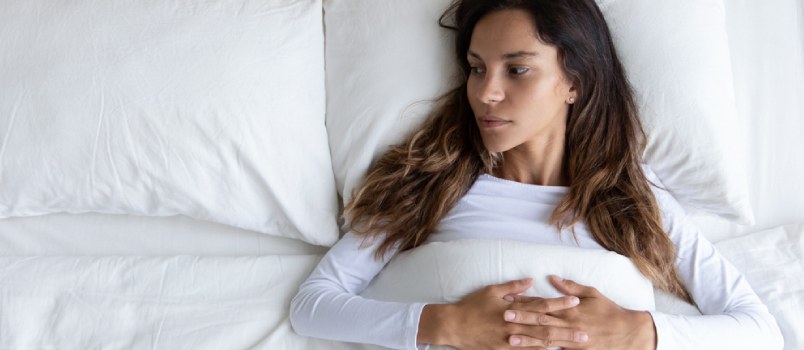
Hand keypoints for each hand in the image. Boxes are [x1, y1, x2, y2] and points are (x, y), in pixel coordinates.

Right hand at [418, 278, 581, 349]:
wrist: (453, 326)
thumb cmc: (471, 306)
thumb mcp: (491, 290)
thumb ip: (512, 287)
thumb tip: (530, 280)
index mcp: (512, 307)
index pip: (541, 305)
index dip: (559, 303)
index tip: (576, 301)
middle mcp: (514, 324)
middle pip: (545, 326)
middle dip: (567, 328)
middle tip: (585, 331)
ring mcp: (509, 339)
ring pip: (538, 342)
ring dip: (558, 342)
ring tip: (575, 344)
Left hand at [504, 275, 655, 349]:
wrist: (626, 332)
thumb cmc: (608, 310)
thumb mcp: (592, 293)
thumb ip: (571, 287)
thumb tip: (554, 278)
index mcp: (570, 308)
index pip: (543, 303)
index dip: (525, 301)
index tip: (509, 298)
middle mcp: (568, 323)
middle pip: (541, 320)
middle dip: (521, 318)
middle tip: (503, 316)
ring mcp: (571, 338)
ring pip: (545, 339)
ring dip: (527, 339)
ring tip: (510, 339)